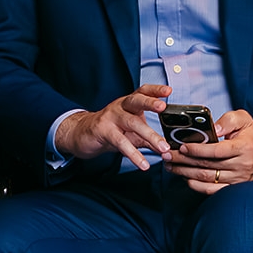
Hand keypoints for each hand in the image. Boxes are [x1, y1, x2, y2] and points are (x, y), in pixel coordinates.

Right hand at [54, 84, 172, 167]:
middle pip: (136, 101)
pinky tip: (143, 163)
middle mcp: (120, 106)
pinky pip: (120, 142)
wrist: (84, 134)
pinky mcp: (103, 131)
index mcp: (129, 103)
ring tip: (163, 148)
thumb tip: (167, 151)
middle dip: (150, 103)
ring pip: (131, 123)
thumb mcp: (133, 133)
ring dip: (150, 135)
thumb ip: (150, 140)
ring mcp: (110, 117)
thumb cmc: (112, 130)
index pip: (143, 91)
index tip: (168, 90)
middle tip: (163, 107)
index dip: (155, 90)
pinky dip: (133, 154)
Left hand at [165, 110, 252, 192]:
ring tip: (170, 165)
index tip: (182, 147)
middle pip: (206, 165)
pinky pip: (210, 190)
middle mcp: (241, 165)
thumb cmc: (251, 138)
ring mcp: (237, 179)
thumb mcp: (244, 120)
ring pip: (205, 178)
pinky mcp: (232, 188)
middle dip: (183, 160)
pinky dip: (195, 185)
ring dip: (184, 172)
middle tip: (167, 155)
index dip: (197, 150)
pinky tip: (184, 177)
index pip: (217, 151)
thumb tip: (213, 128)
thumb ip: (228, 120)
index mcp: (243, 147)